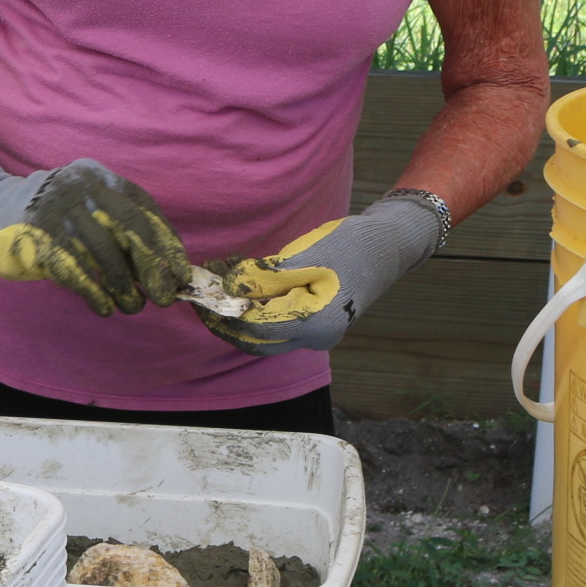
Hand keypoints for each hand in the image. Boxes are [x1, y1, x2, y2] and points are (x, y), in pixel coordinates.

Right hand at [0, 150, 190, 316]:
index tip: (180, 274)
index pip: (144, 209)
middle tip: (163, 297)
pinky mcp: (37, 235)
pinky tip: (103, 307)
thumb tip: (164, 268)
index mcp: (99, 177)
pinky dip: (95, 293)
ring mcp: (58, 209)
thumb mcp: (86, 207)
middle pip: (130, 228)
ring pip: (104, 254)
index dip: (167, 243)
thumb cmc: (50, 217)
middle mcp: (82, 186)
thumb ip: (118, 228)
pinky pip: (75, 270)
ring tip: (131, 306)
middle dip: (153, 267)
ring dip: (124, 287)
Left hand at [192, 191, 443, 356]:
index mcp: (316, 324)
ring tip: (215, 282)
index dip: (224, 312)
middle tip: (199, 295)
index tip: (200, 293)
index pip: (256, 328)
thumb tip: (230, 288)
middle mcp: (315, 338)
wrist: (386, 246)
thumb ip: (266, 276)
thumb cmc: (350, 245)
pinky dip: (253, 307)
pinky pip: (275, 323)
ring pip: (263, 334)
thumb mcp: (305, 255)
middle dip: (224, 319)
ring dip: (236, 312)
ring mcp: (315, 334)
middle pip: (256, 340)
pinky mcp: (311, 323)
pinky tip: (239, 282)